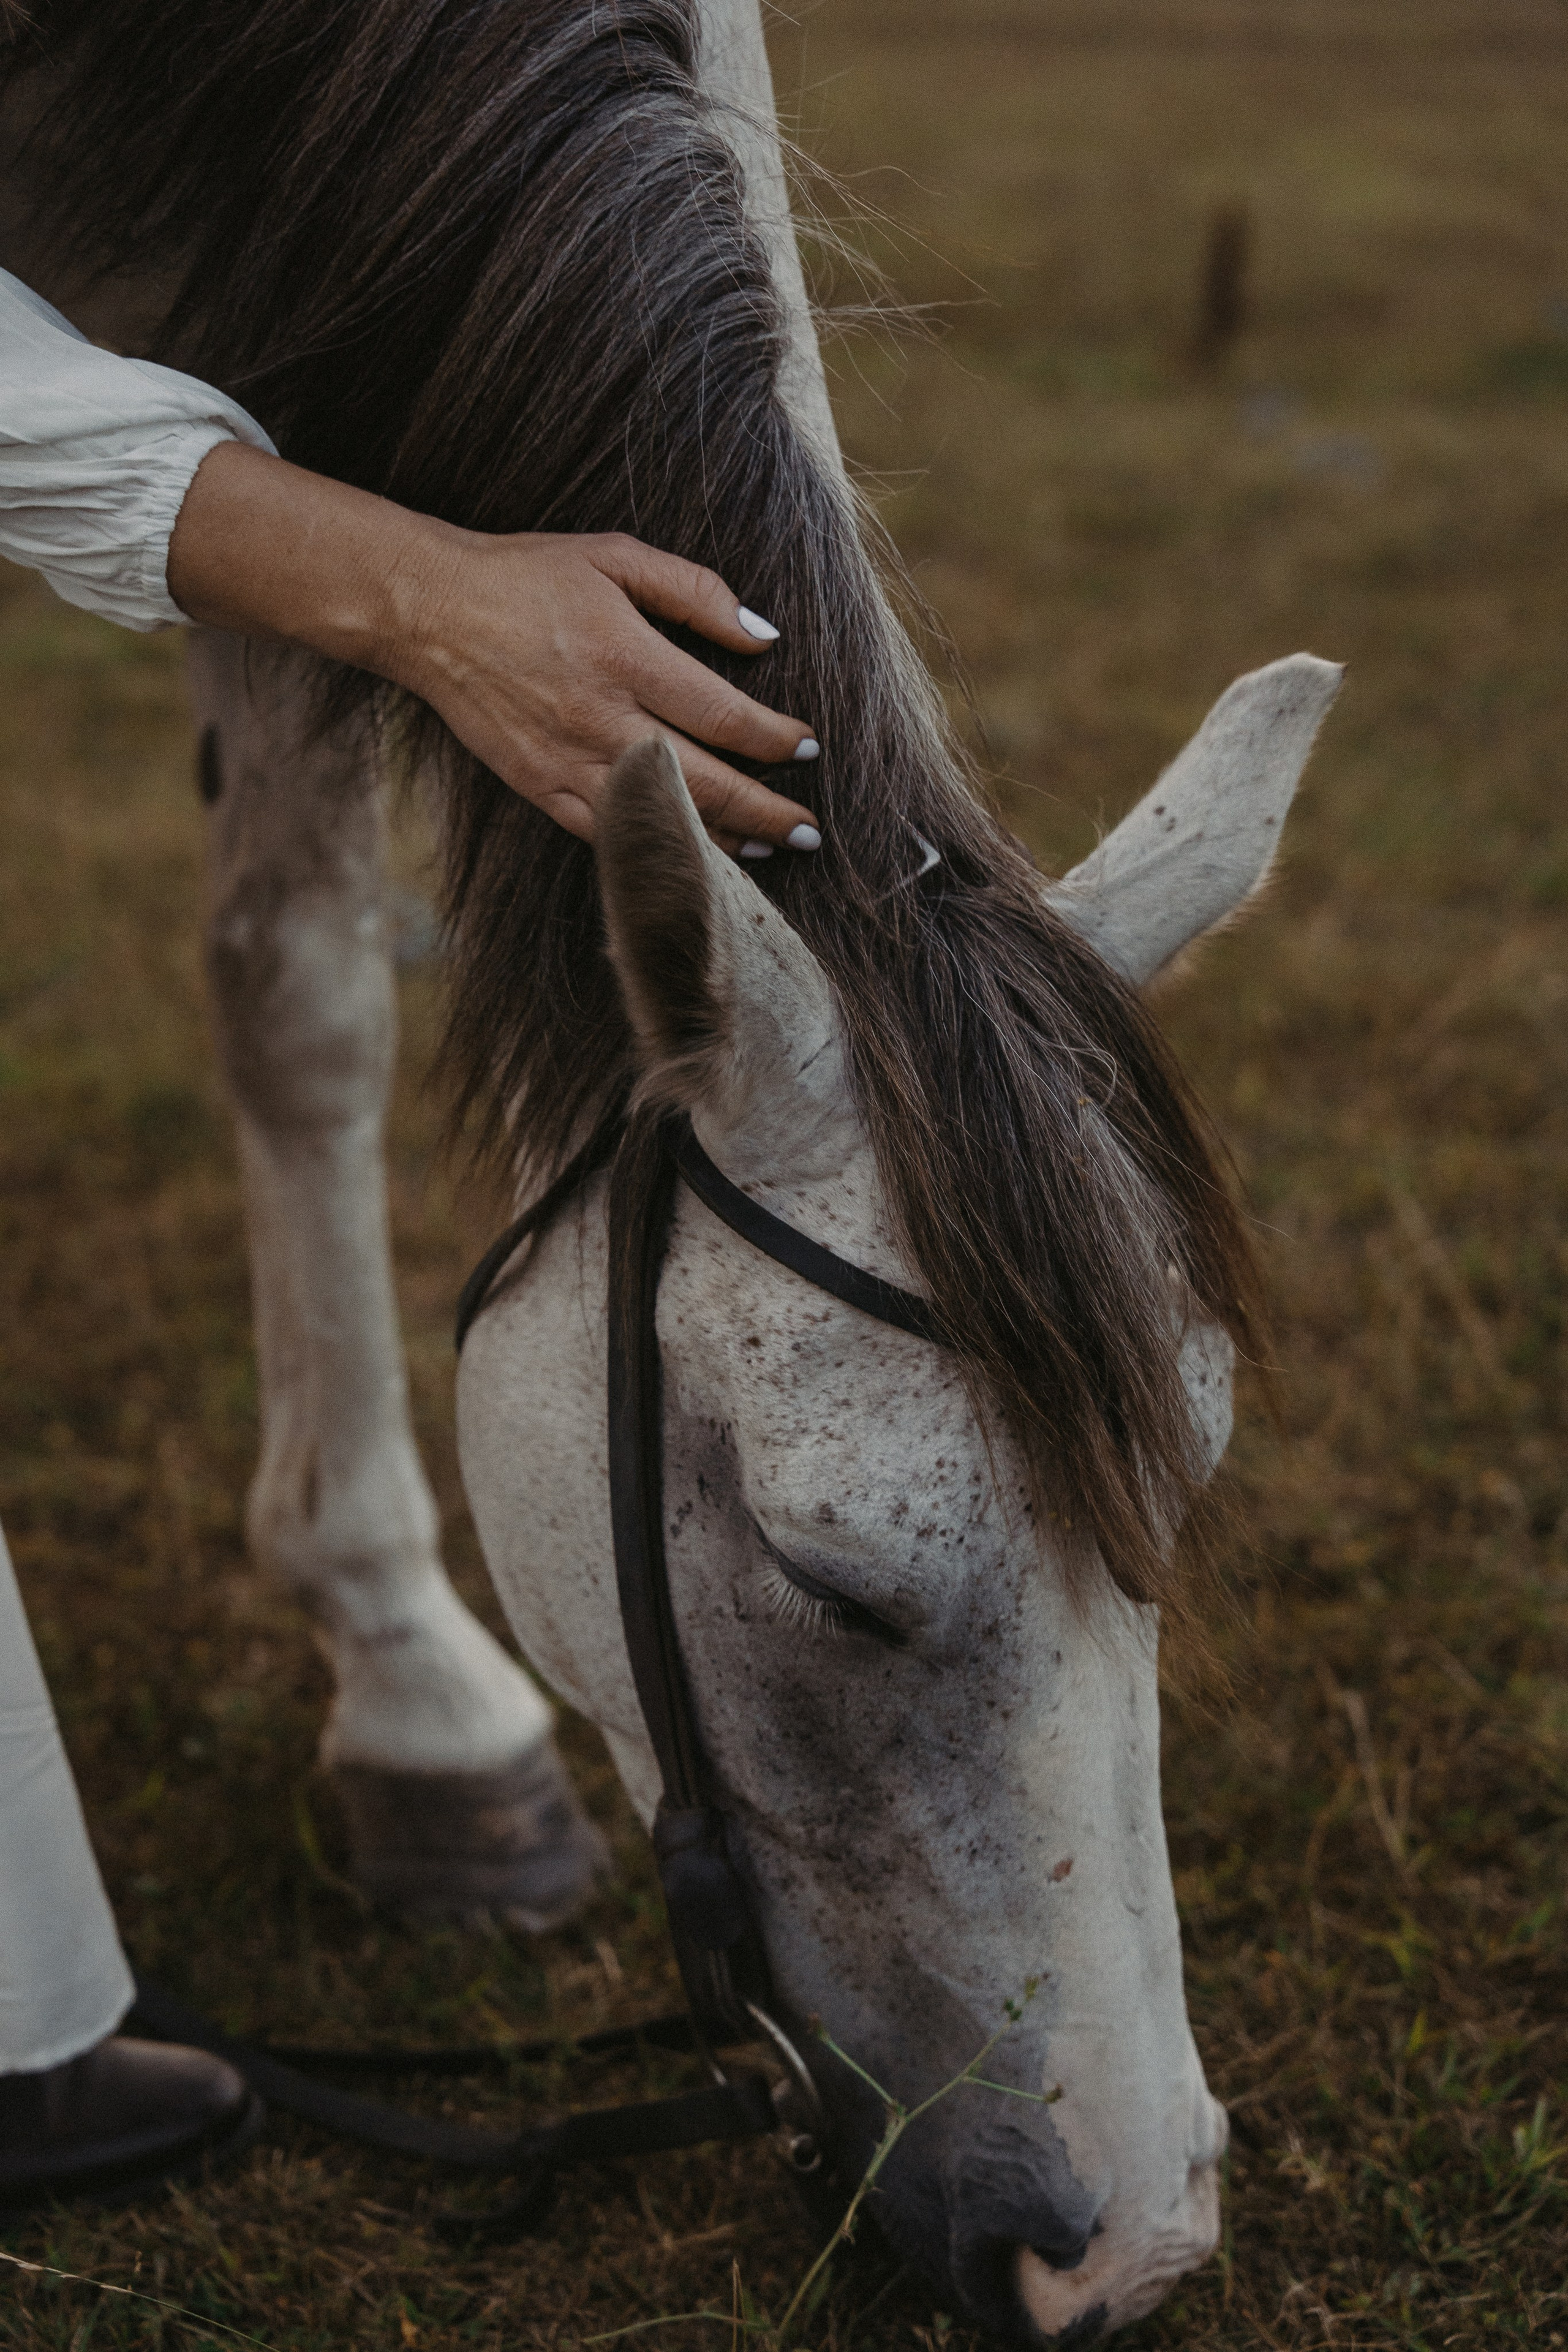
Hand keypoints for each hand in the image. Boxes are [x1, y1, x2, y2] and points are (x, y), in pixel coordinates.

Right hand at [168, 442, 820, 854]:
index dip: (773, 738)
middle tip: (810, 831)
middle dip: (767, 811)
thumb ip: (694, 591)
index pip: (723, 715)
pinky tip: (692, 853)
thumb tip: (762, 636)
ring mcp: (568, 763)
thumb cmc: (527, 577)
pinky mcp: (540, 788)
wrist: (429, 613)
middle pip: (704, 783)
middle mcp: (601, 720)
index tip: (807, 746)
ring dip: (722, 841)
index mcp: (626, 657)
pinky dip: (657, 847)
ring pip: (661, 820)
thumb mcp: (614, 557)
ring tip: (768, 847)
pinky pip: (609, 833)